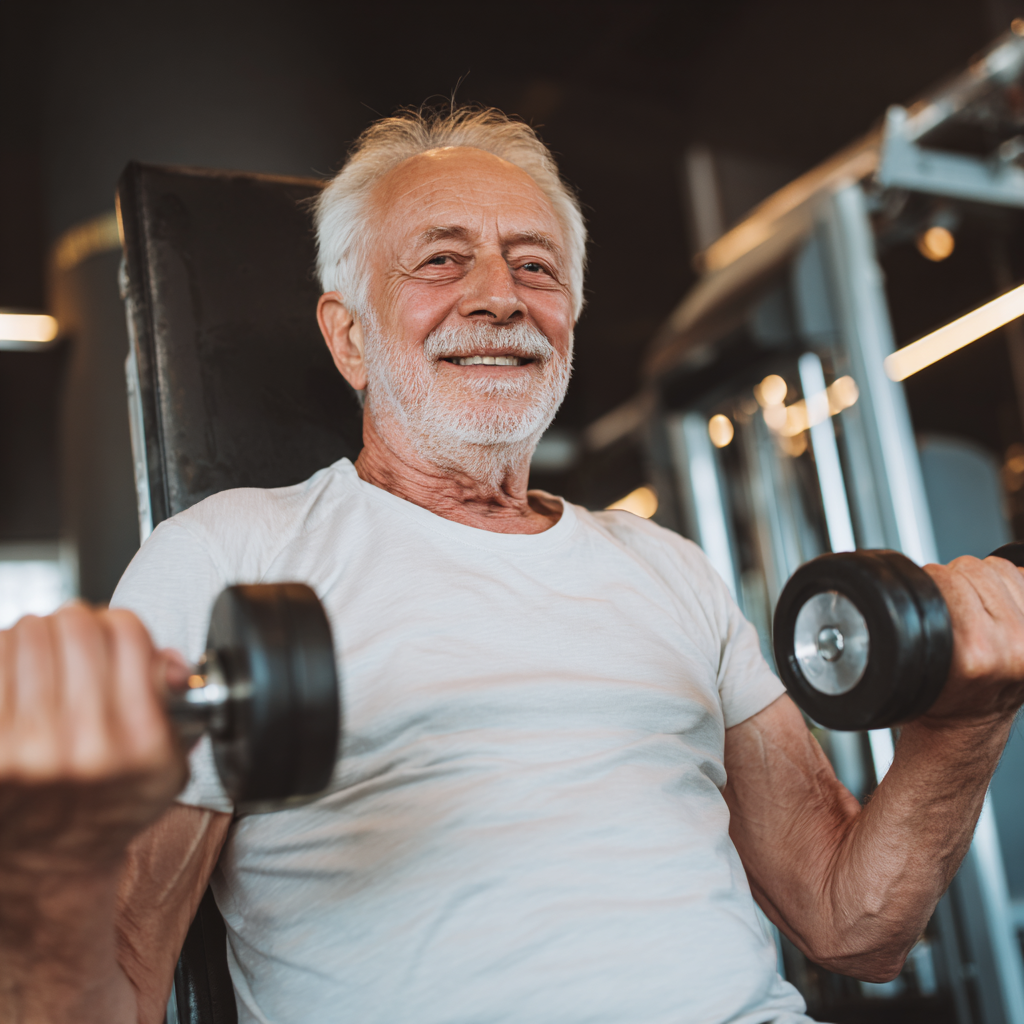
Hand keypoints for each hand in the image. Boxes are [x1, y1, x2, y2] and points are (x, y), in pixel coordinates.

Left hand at [0, 604, 186, 877]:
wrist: (47, 865)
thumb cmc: (107, 803)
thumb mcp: (166, 763)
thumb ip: (175, 702)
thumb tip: (165, 659)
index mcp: (139, 742)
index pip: (127, 632)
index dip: (121, 626)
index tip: (116, 639)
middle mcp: (83, 745)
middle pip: (75, 625)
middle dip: (77, 624)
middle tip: (76, 642)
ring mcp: (26, 749)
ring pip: (27, 634)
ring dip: (38, 636)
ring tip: (44, 659)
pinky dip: (6, 656)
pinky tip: (17, 676)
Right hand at [922, 554, 1023, 724]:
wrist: (967, 723)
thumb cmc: (939, 694)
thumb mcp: (916, 658)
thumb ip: (922, 613)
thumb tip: (926, 575)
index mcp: (975, 651)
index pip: (945, 578)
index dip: (928, 583)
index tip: (927, 598)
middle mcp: (1012, 644)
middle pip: (973, 568)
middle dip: (954, 581)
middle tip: (948, 608)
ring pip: (999, 567)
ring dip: (981, 581)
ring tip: (972, 608)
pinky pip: (1021, 578)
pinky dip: (1006, 586)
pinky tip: (994, 609)